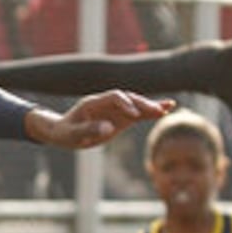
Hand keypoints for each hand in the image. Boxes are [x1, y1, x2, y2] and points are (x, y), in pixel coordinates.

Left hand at [25, 91, 174, 149]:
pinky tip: (165, 110)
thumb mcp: (72, 135)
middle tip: (158, 110)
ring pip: (135, 104)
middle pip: (128, 97)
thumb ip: (89, 130)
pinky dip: (150, 112)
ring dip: (150, 106)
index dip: (125, 104)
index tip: (133, 115)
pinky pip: (137, 114)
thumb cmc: (65, 133)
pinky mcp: (120, 118)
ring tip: (168, 107)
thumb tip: (108, 129)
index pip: (113, 97)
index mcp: (93, 103)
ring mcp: (114, 110)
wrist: (63, 132)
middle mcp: (106, 103)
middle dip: (143, 103)